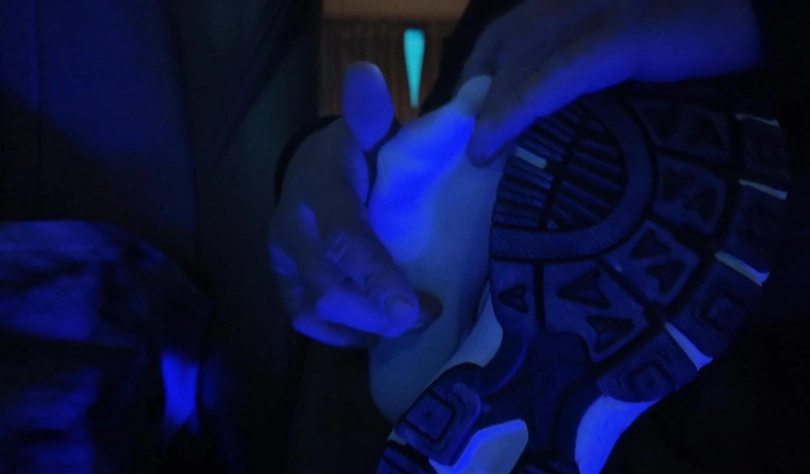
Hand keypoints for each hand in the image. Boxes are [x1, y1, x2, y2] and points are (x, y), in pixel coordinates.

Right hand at [269, 63, 441, 347]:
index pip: (343, 239)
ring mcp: (282, 261)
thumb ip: (369, 114)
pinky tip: (375, 332)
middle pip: (331, 287)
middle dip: (380, 311)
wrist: (309, 170)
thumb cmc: (350, 154)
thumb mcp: (363, 130)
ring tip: (408, 324)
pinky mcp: (282, 282)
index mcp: (319, 191)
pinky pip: (304, 321)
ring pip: (316, 311)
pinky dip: (342, 334)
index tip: (410, 308)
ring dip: (366, 327)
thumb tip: (366, 76)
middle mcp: (291, 230)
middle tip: (427, 314)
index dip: (375, 276)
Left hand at [462, 0, 763, 163]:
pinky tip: (487, 145)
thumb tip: (555, 120)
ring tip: (472, 154)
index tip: (467, 120)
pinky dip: (515, 112)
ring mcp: (594, 13)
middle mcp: (570, 2)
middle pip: (502, 47)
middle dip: (476, 96)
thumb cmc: (690, 37)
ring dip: (489, 110)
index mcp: (568, 4)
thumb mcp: (623, 52)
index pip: (504, 36)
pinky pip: (551, 79)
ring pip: (519, 62)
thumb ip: (585, 68)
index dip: (480, 76)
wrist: (754, 15)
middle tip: (463, 144)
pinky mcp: (618, 38)